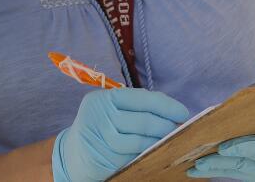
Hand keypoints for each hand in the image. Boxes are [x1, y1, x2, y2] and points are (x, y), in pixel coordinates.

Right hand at [52, 88, 189, 181]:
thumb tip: (170, 114)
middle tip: (180, 129)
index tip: (183, 113)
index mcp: (104, 98)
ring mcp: (100, 136)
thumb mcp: (110, 111)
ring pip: (139, 139)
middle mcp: (100, 114)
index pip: (142, 98)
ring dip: (159, 141)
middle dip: (166, 125)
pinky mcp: (103, 156)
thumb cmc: (99, 128)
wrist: (72, 154)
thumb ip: (134, 109)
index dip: (166, 105)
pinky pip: (132, 155)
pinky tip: (154, 150)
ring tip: (171, 140)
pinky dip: (146, 153)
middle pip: (143, 119)